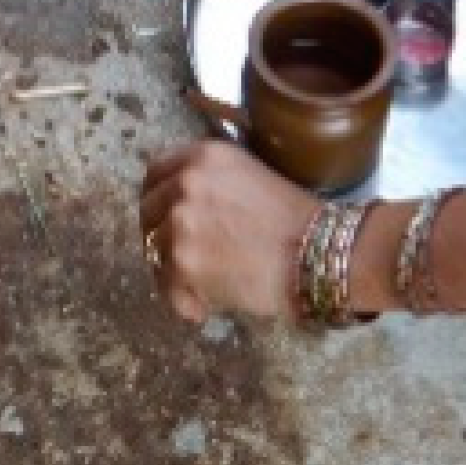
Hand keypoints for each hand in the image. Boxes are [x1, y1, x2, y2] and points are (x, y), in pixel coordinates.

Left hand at [139, 141, 317, 324]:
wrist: (317, 254)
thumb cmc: (295, 221)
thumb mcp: (248, 176)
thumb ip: (210, 182)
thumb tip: (180, 205)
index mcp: (202, 156)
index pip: (156, 173)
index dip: (157, 198)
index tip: (162, 216)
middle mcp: (185, 182)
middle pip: (148, 211)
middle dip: (160, 236)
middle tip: (181, 258)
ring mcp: (180, 222)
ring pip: (154, 251)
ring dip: (173, 271)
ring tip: (200, 288)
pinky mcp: (182, 260)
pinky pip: (167, 286)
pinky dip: (183, 301)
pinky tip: (203, 308)